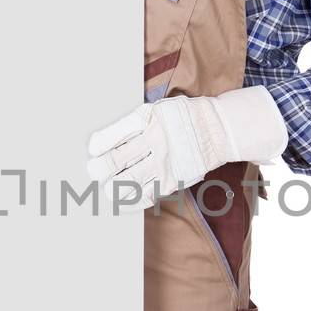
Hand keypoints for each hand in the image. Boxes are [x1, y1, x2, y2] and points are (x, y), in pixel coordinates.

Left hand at [86, 87, 287, 208]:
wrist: (217, 128)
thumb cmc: (181, 118)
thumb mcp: (157, 109)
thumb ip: (134, 123)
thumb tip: (105, 142)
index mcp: (147, 119)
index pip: (114, 135)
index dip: (98, 145)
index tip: (93, 150)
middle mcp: (155, 140)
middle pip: (116, 160)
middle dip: (99, 169)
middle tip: (94, 171)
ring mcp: (164, 162)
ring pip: (129, 181)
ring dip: (112, 188)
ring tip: (107, 188)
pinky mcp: (173, 179)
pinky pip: (147, 195)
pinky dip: (130, 201)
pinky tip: (122, 201)